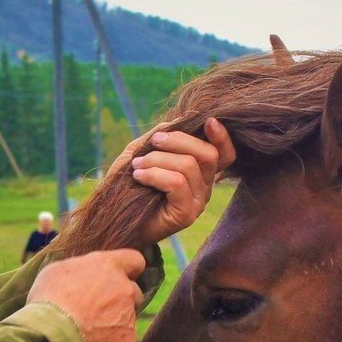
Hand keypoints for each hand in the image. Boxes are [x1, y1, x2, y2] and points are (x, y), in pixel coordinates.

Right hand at [28, 249, 146, 341]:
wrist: (51, 333)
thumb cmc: (48, 298)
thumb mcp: (59, 271)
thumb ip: (82, 269)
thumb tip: (85, 275)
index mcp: (109, 265)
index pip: (135, 260)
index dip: (129, 269)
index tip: (120, 277)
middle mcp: (125, 288)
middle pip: (134, 291)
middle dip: (121, 298)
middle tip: (98, 308)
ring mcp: (128, 314)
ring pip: (128, 316)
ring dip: (114, 320)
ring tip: (88, 328)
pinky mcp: (127, 338)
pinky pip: (123, 338)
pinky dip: (110, 341)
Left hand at [105, 118, 235, 246]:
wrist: (116, 220)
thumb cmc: (130, 185)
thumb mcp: (143, 151)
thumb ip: (162, 136)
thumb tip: (178, 121)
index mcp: (200, 172)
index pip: (225, 154)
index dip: (222, 137)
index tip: (209, 122)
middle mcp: (205, 187)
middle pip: (208, 154)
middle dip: (178, 141)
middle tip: (153, 142)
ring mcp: (198, 202)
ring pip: (188, 166)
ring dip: (157, 160)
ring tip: (137, 165)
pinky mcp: (186, 214)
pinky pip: (177, 183)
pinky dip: (155, 174)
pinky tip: (139, 176)